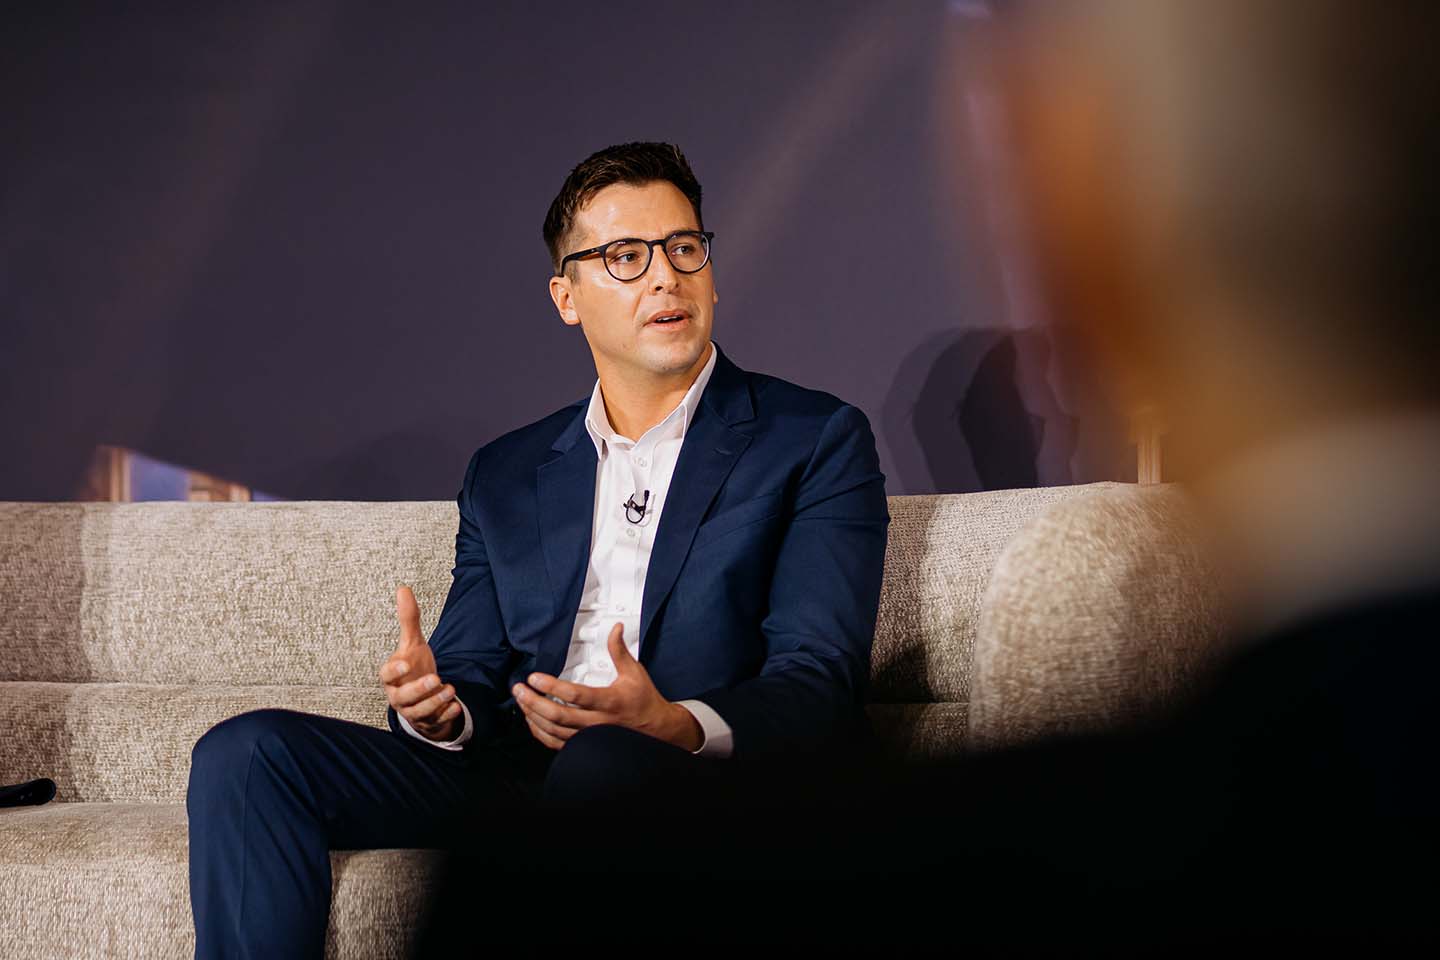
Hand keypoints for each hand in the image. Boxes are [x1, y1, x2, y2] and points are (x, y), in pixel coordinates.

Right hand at [379, 585, 462, 741]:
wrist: (422, 696)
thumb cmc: (413, 668)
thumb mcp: (413, 643)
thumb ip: (409, 619)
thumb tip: (403, 589)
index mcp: (393, 677)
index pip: (387, 675)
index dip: (394, 670)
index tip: (405, 663)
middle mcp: (399, 696)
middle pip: (403, 698)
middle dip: (419, 689)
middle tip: (435, 678)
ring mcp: (413, 711)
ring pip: (420, 712)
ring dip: (435, 702)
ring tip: (450, 689)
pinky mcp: (428, 721)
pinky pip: (435, 722)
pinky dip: (445, 716)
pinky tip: (456, 706)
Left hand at [513, 622, 702, 751]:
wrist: (656, 729)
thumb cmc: (644, 701)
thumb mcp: (634, 672)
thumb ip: (619, 650)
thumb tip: (615, 629)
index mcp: (609, 701)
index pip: (575, 695)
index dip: (552, 686)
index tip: (536, 677)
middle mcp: (598, 721)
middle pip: (558, 715)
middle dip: (533, 702)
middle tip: (520, 689)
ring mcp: (590, 736)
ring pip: (554, 731)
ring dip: (534, 716)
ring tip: (522, 702)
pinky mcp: (586, 743)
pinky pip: (558, 743)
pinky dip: (541, 733)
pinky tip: (533, 722)